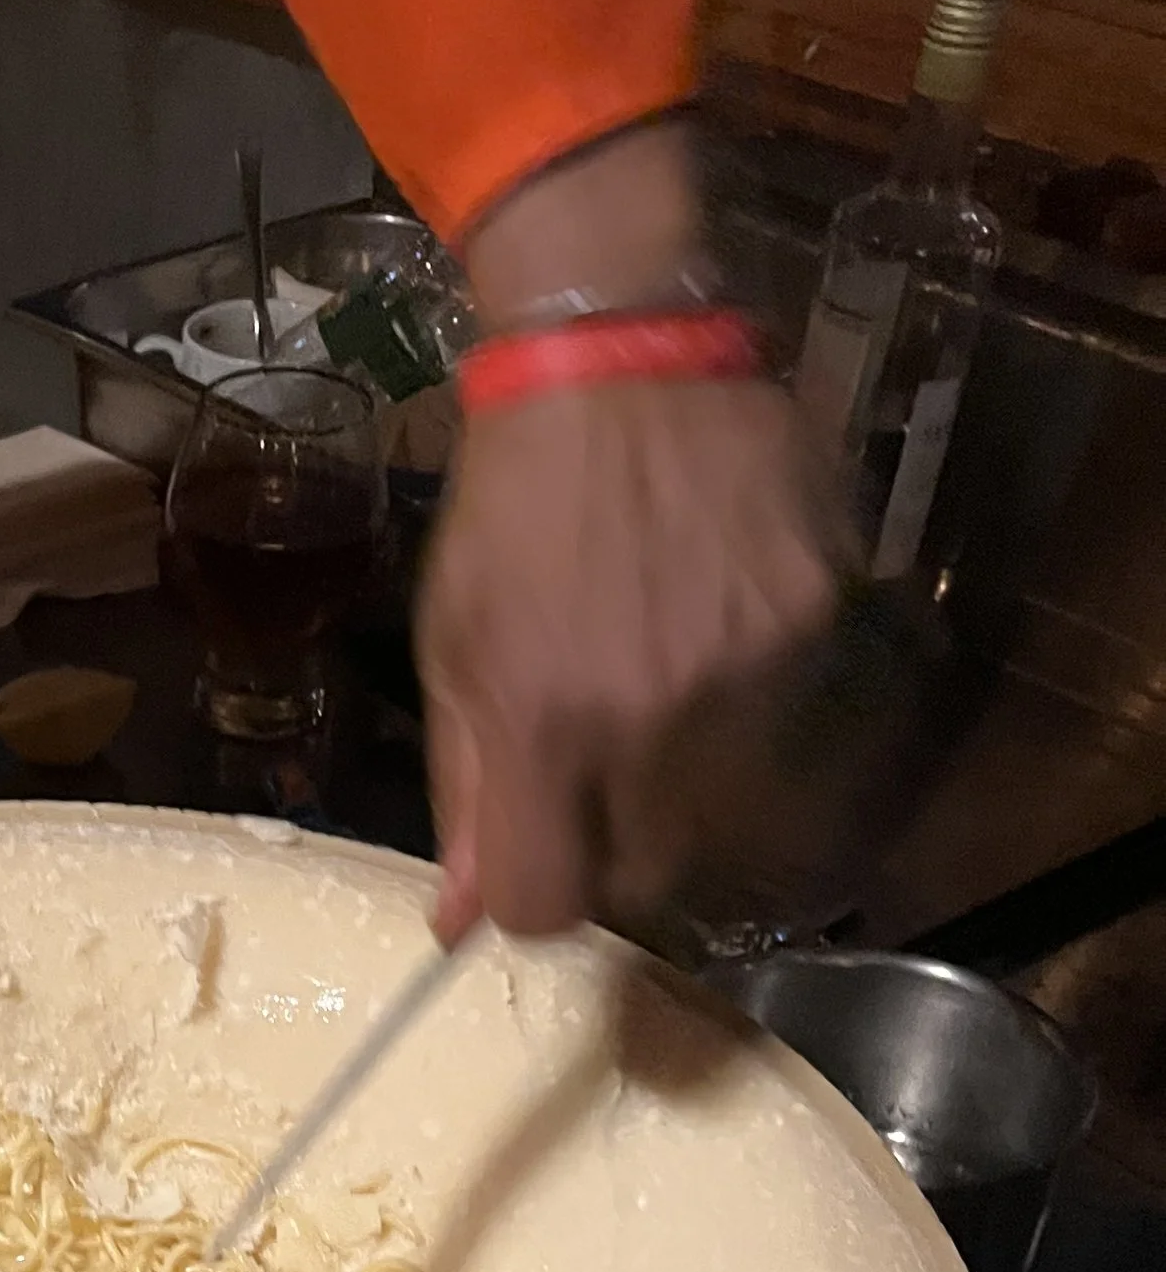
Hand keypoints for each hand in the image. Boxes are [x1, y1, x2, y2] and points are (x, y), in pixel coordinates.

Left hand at [419, 123, 844, 943]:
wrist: (618, 350)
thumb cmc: (513, 502)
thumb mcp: (455, 639)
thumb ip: (466, 787)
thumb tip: (462, 922)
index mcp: (543, 722)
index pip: (551, 908)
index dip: (539, 901)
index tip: (540, 863)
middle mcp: (652, 715)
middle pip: (649, 872)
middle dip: (617, 840)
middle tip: (600, 760)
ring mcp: (748, 668)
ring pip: (727, 800)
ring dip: (689, 766)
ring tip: (658, 665)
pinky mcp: (816, 615)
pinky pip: (788, 707)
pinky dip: (750, 686)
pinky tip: (712, 610)